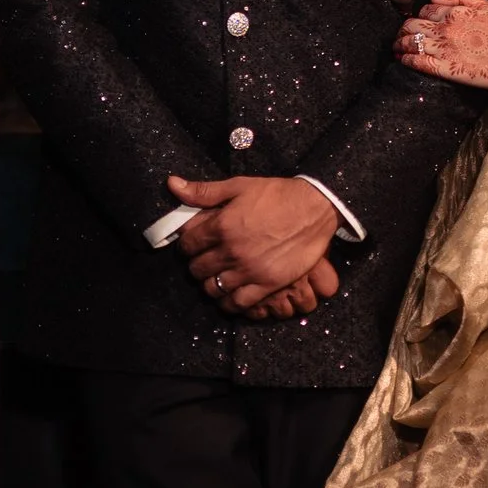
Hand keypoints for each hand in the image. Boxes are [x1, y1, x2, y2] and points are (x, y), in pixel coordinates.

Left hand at [169, 174, 341, 313]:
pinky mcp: (268, 284)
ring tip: (215, 278)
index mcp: (222, 226)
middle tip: (204, 261)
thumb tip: (172, 184)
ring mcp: (250, 270)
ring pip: (213, 288)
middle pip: (197, 269)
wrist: (314, 208)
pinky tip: (230, 294)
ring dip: (210, 284)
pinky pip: (238, 303)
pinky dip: (229, 302)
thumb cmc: (276, 194)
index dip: (185, 246)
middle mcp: (232, 251)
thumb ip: (203, 191)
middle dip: (196, 265)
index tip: (192, 245)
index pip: (187, 245)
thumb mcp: (238, 186)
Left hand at [396, 0, 487, 90]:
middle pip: (412, 25)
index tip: (416, 21)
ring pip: (410, 42)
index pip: (425, 10)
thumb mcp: (487, 5)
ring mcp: (442, 48)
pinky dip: (406, 59)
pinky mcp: (443, 68)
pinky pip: (417, 61)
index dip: (418, 15)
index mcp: (454, 12)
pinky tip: (401, 59)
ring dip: (400, 43)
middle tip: (401, 35)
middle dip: (403, 29)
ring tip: (397, 47)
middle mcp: (444, 28)